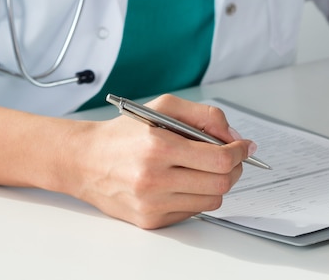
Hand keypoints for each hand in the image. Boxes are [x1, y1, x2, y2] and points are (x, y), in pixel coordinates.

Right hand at [64, 94, 255, 228]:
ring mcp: (152, 204)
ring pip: (211, 201)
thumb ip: (204, 116)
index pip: (219, 159)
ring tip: (204, 169)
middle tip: (230, 158)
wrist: (84, 161)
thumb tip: (234, 136)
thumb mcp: (162, 108)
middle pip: (220, 183)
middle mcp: (154, 179)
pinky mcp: (150, 220)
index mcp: (159, 147)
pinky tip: (182, 182)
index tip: (244, 147)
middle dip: (234, 169)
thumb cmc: (123, 133)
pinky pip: (192, 212)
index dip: (239, 152)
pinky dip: (196, 197)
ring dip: (216, 184)